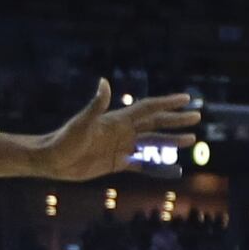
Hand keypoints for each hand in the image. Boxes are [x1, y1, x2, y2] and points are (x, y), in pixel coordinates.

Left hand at [32, 86, 201, 182]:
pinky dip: (158, 165)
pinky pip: (142, 164)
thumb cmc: (64, 140)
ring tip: (191, 140)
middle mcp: (123, 131)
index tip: (186, 98)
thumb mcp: (81, 123)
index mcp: (118, 120)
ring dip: (171, 140)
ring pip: (153, 142)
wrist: (52, 161)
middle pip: (156, 123)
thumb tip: (104, 82)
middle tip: (197, 117)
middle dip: (176, 120)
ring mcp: (122, 147)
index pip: (148, 109)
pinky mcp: (118, 163)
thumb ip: (96, 105)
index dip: (167, 103)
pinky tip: (172, 167)